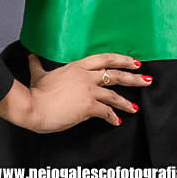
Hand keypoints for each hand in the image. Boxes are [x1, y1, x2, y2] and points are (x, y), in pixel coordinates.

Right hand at [24, 52, 149, 133]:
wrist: (34, 106)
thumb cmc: (35, 92)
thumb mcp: (38, 74)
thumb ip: (37, 64)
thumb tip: (31, 56)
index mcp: (76, 66)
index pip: (104, 59)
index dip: (120, 59)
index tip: (132, 61)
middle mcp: (85, 77)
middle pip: (115, 74)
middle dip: (132, 77)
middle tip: (145, 79)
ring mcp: (88, 91)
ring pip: (113, 95)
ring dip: (126, 102)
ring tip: (134, 107)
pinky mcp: (88, 106)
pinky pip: (105, 112)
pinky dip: (112, 117)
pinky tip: (116, 121)